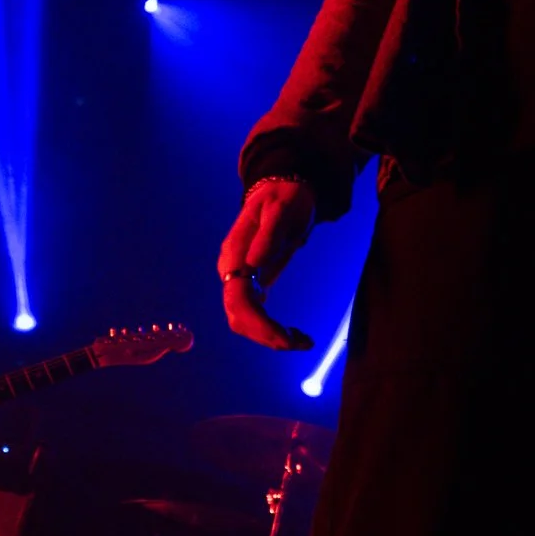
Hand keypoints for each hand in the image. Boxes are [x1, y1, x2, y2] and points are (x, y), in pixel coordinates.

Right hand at [218, 178, 317, 350]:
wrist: (283, 192)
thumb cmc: (285, 198)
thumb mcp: (281, 210)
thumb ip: (267, 236)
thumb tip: (252, 265)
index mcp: (234, 254)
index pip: (238, 301)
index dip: (260, 325)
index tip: (287, 337)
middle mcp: (231, 270)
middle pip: (238, 317)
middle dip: (267, 336)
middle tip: (303, 343)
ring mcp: (238, 278)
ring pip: (244, 321)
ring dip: (270, 337)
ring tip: (303, 341)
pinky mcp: (249, 284)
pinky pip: (254, 314)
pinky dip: (272, 329)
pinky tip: (294, 334)